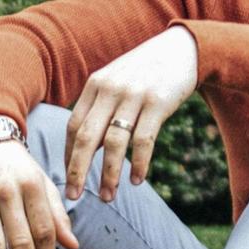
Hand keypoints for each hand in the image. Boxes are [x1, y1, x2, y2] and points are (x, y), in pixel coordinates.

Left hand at [63, 26, 197, 201]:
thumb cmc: (145, 72)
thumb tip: (88, 146)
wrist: (181, 50)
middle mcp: (110, 90)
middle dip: (78, 170)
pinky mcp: (158, 103)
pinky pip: (144, 140)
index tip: (68, 179)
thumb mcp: (116, 80)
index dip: (68, 156)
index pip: (73, 126)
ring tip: (108, 197)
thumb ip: (99, 107)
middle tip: (74, 196)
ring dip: (109, 174)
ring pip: (114, 143)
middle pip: (87, 137)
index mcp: (95, 85)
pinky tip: (136, 180)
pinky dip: (138, 164)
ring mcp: (134, 96)